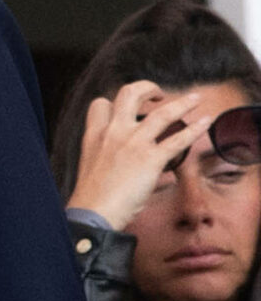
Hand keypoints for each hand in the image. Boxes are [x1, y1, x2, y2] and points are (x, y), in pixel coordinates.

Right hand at [70, 80, 215, 232]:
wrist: (93, 212)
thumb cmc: (93, 197)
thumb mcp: (96, 170)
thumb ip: (119, 161)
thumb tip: (155, 172)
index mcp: (94, 136)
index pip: (100, 105)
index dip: (114, 103)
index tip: (128, 109)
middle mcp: (113, 133)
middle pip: (129, 94)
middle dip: (146, 88)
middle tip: (158, 94)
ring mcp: (132, 143)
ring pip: (162, 113)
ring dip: (182, 103)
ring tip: (194, 99)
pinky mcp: (150, 159)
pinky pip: (178, 139)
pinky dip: (196, 129)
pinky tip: (206, 122)